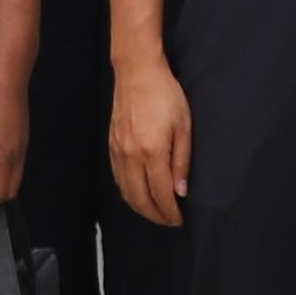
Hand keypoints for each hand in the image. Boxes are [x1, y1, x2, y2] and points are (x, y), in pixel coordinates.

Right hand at [108, 54, 193, 225]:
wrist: (137, 72)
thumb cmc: (165, 95)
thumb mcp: (183, 126)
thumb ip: (181, 161)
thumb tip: (180, 191)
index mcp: (152, 152)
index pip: (160, 194)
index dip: (170, 211)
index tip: (179, 219)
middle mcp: (132, 156)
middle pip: (140, 199)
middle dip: (155, 215)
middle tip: (169, 221)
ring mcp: (118, 152)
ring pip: (126, 191)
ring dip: (140, 207)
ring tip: (155, 213)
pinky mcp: (111, 146)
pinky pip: (118, 178)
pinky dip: (128, 192)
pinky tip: (137, 194)